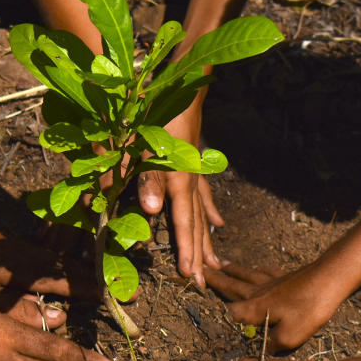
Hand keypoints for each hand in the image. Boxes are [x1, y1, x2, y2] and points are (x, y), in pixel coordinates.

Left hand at [138, 111, 223, 288]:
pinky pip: (204, 192)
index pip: (183, 223)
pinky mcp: (193, 158)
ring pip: (203, 211)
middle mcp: (190, 177)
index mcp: (177, 178)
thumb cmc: (154, 108)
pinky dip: (209, 209)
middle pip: (196, 224)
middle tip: (206, 284)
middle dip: (200, 254)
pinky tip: (218, 222)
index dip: (186, 251)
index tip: (192, 277)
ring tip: (216, 263)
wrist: (181, 77)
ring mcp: (194, 169)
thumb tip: (154, 211)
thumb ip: (147, 177)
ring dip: (207, 238)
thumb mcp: (141, 141)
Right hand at [205, 262, 341, 350]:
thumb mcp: (289, 337)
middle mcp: (256, 292)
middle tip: (197, 271)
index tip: (192, 301)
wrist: (330, 280)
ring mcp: (271, 281)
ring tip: (218, 264)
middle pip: (229, 285)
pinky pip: (264, 272)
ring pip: (244, 275)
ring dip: (230, 271)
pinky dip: (256, 270)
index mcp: (253, 308)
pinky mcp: (285, 276)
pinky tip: (254, 268)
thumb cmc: (308, 310)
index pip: (226, 311)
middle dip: (213, 280)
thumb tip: (250, 356)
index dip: (210, 309)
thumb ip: (267, 346)